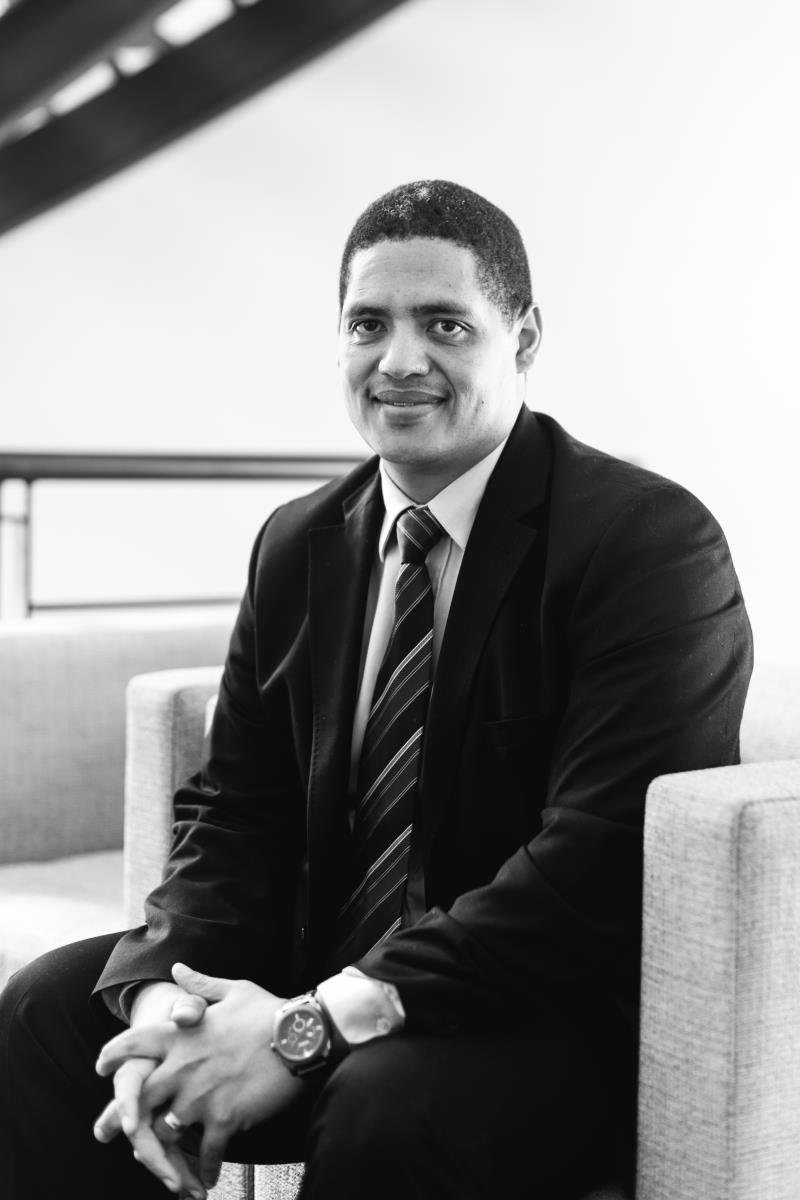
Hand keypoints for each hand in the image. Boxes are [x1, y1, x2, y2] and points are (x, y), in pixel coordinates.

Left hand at [96, 964, 303, 1189]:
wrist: (302, 1035)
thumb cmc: (268, 1010)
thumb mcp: (233, 990)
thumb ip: (199, 986)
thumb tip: (178, 969)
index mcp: (183, 1035)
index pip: (136, 1042)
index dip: (113, 1054)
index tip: (101, 1066)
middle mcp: (184, 1068)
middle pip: (140, 1098)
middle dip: (123, 1117)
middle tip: (109, 1131)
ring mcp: (202, 1097)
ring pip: (167, 1130)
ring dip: (165, 1143)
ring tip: (165, 1158)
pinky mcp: (225, 1119)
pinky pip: (207, 1153)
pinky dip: (205, 1168)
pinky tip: (206, 1178)